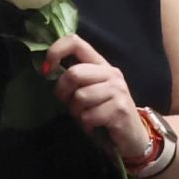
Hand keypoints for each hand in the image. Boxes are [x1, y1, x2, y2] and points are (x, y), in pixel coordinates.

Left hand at [45, 33, 152, 157]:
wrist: (132, 137)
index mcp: (101, 64)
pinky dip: (86, 125)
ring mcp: (117, 90)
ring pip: (80, 97)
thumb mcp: (89, 91)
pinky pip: (88, 116)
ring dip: (77, 112)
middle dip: (63, 92)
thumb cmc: (104, 113)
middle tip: (69, 104)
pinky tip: (95, 126)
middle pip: (74, 73)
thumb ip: (74, 79)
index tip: (47, 70)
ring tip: (87, 116)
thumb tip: (48, 71)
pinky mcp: (119, 110)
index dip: (55, 51)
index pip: (75, 42)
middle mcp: (111, 73)